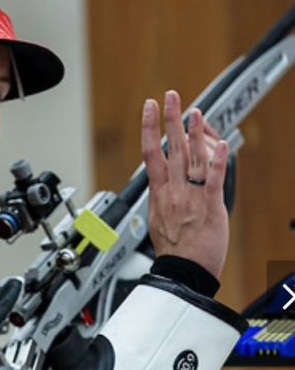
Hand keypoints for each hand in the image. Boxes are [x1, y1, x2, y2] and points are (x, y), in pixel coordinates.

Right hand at [142, 90, 229, 279]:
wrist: (183, 273)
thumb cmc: (174, 252)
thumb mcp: (159, 221)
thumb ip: (162, 200)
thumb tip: (160, 189)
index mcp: (159, 194)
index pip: (150, 154)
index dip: (148, 128)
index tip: (148, 108)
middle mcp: (173, 192)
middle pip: (169, 149)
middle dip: (169, 119)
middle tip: (169, 96)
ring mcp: (190, 198)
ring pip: (190, 159)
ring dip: (193, 133)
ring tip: (194, 111)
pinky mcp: (210, 208)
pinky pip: (212, 181)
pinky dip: (216, 163)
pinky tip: (221, 146)